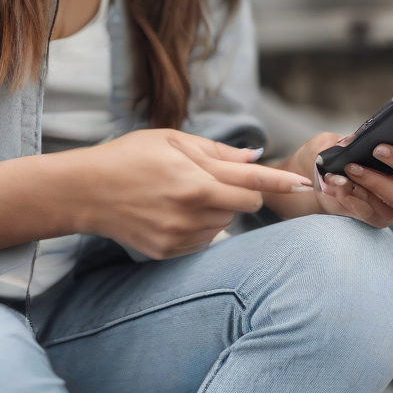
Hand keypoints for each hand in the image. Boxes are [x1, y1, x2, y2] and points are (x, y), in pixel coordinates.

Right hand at [71, 128, 312, 258]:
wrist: (86, 191)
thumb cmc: (127, 156)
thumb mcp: (171, 140)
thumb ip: (216, 152)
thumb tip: (254, 158)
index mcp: (195, 180)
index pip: (251, 185)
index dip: (281, 183)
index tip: (306, 184)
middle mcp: (191, 212)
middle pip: (242, 207)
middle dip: (237, 193)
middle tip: (208, 178)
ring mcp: (180, 236)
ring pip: (223, 224)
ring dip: (216, 210)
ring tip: (181, 193)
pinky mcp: (169, 252)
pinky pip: (203, 240)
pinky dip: (199, 226)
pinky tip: (172, 211)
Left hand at [270, 119, 392, 228]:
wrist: (319, 175)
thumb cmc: (345, 149)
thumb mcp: (351, 135)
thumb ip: (361, 135)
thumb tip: (357, 141)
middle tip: (381, 147)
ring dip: (377, 181)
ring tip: (351, 167)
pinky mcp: (383, 218)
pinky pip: (373, 213)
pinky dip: (355, 199)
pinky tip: (338, 185)